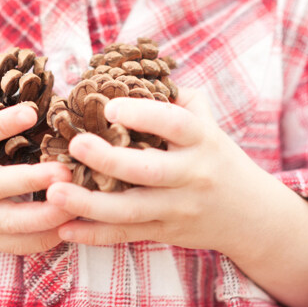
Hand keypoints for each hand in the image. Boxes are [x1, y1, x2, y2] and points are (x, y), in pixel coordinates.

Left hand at [46, 88, 265, 256]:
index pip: (173, 124)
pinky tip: (63, 227)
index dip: (142, 114)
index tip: (110, 105)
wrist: (253, 216)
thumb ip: (173, 96)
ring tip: (55, 191)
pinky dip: (94, 235)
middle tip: (75, 145)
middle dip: (109, 159)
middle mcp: (190, 175)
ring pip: (131, 210)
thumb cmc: (217, 155)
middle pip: (148, 170)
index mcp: (200, 139)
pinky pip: (126, 234)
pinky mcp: (164, 233)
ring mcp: (177, 208)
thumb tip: (127, 71)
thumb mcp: (206, 120)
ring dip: (89, 203)